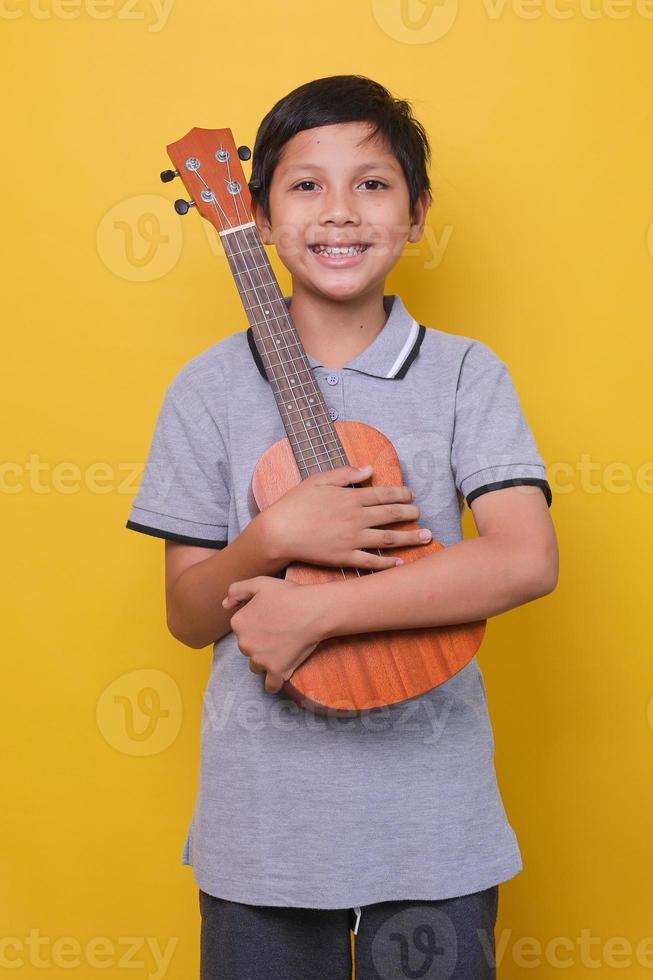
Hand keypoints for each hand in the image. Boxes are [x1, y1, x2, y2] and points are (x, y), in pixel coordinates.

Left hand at [221, 576, 325, 694]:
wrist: (314, 610)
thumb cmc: (289, 594)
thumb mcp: (259, 583)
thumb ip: (237, 590)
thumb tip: (224, 605)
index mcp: (238, 623)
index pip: (241, 630)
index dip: (255, 625)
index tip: (270, 620)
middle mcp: (244, 644)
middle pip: (248, 648)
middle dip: (260, 643)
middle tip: (279, 632)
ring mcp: (260, 659)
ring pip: (257, 666)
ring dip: (266, 661)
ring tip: (283, 648)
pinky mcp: (276, 671)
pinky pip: (270, 685)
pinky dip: (274, 682)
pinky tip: (280, 675)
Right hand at [259, 463, 430, 570]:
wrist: (278, 532)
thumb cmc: (294, 504)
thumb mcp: (318, 480)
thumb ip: (345, 474)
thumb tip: (368, 469)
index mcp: (350, 498)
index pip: (384, 494)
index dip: (401, 494)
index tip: (411, 495)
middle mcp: (356, 518)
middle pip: (391, 515)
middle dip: (410, 513)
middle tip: (420, 513)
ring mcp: (352, 539)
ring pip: (388, 538)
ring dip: (409, 537)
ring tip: (426, 536)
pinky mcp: (345, 557)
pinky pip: (371, 561)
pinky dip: (388, 563)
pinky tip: (400, 563)